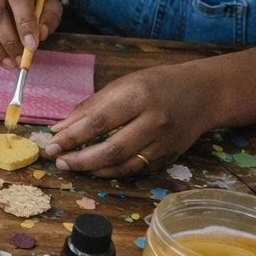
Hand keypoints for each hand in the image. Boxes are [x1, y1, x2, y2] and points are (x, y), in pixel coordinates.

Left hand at [44, 65, 208, 175]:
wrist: (205, 93)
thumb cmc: (158, 84)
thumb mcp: (124, 83)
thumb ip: (92, 106)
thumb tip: (60, 128)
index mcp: (139, 95)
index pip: (99, 121)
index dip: (72, 136)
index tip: (51, 144)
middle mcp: (154, 120)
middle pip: (112, 149)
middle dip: (80, 159)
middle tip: (59, 161)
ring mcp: (164, 142)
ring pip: (124, 164)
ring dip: (94, 169)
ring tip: (73, 165)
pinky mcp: (170, 157)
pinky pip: (137, 170)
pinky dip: (113, 172)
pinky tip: (97, 168)